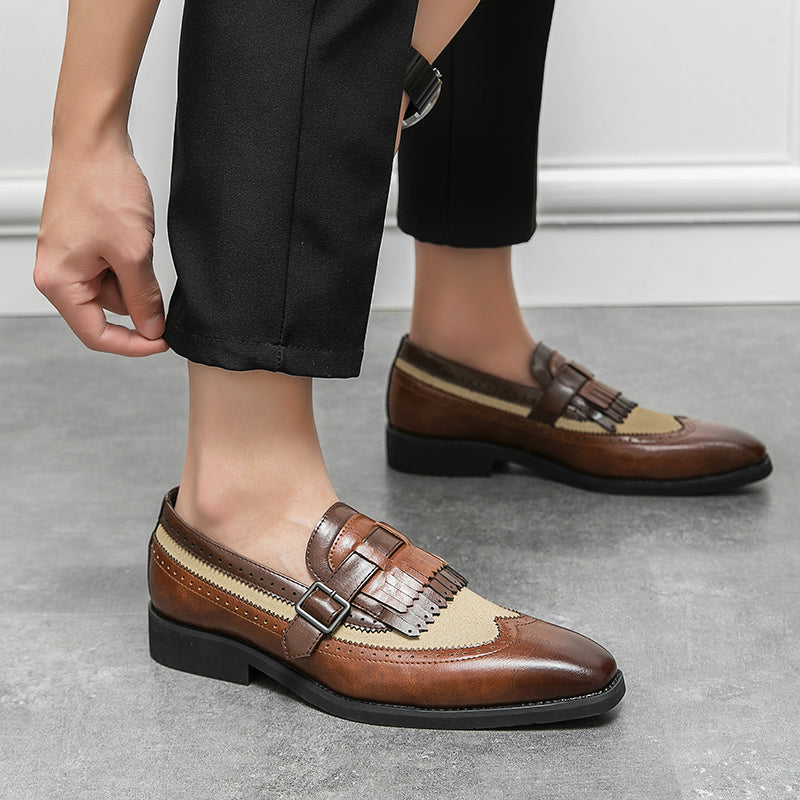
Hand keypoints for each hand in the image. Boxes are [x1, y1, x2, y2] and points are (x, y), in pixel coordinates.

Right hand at [34, 135, 167, 356]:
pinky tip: (136, 238)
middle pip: (107, 311)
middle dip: (138, 300)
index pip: (96, 335)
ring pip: (115, 289)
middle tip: (155, 275)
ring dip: (136, 277)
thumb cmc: (101, 186)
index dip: (133, 344)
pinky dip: (132, 261)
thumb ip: (143, 298)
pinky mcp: (84, 244)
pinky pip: (114, 267)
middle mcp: (58, 273)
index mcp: (59, 282)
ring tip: (140, 244)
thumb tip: (152, 329)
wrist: (95, 140)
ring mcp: (71, 258)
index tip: (162, 342)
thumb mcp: (133, 253)